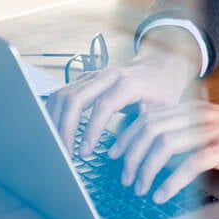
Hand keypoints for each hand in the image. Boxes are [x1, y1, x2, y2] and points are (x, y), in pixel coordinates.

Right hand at [46, 46, 197, 154]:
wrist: (160, 64)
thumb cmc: (163, 88)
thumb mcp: (165, 106)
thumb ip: (147, 123)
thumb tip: (128, 145)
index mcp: (128, 82)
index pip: (103, 105)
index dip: (91, 130)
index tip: (85, 152)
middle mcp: (107, 75)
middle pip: (75, 98)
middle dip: (66, 128)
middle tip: (66, 154)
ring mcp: (93, 75)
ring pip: (64, 94)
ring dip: (55, 121)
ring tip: (58, 146)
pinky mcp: (84, 79)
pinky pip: (62, 93)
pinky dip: (54, 112)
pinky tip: (54, 129)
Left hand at [108, 102, 218, 201]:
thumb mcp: (218, 125)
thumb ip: (192, 129)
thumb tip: (162, 143)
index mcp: (196, 108)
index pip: (151, 115)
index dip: (128, 134)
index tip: (115, 152)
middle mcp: (200, 115)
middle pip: (151, 128)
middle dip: (131, 153)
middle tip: (124, 176)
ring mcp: (212, 130)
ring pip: (165, 144)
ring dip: (146, 168)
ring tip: (140, 188)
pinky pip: (189, 164)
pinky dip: (171, 181)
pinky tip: (163, 195)